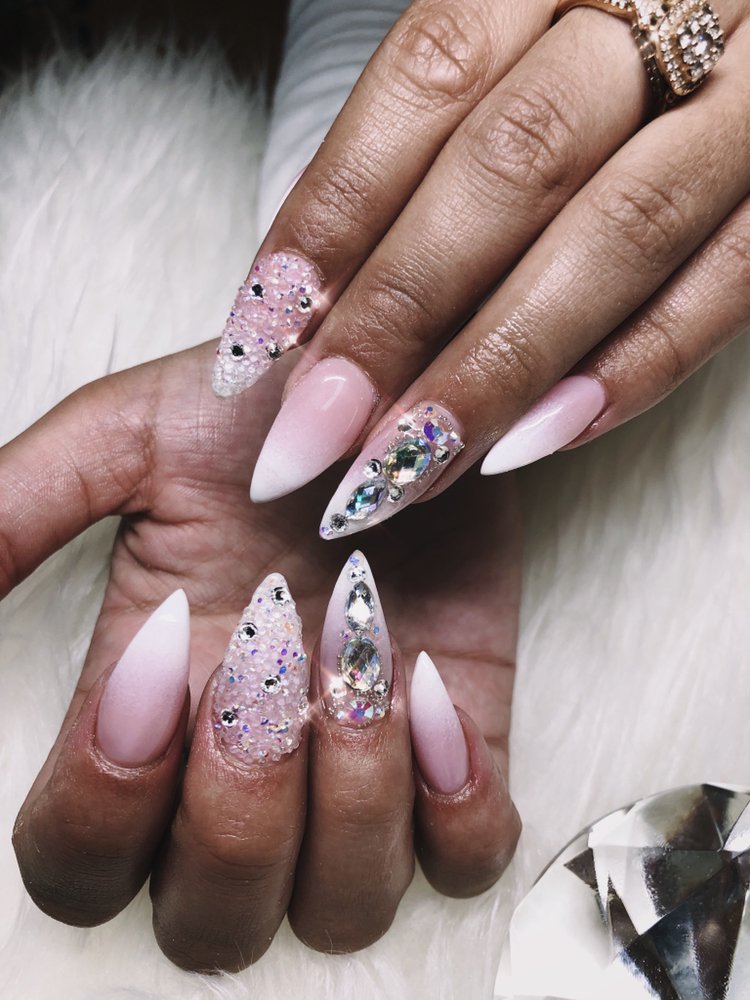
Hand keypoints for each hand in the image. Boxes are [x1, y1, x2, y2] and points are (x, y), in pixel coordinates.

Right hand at [3, 343, 520, 970]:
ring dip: (352, 805)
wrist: (398, 385)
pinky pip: (464, 860)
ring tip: (369, 669)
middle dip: (236, 817)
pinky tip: (435, 691)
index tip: (162, 663)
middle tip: (268, 674)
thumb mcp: (132, 435)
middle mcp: (251, 762)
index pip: (82, 863)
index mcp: (154, 705)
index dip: (104, 804)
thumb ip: (26, 508)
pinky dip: (458, 809)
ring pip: (341, 910)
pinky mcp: (462, 743)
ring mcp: (363, 766)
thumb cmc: (268, 413)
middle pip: (211, 922)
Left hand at [212, 0, 749, 536]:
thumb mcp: (514, 28)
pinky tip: (534, 444)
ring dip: (499, 368)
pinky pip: (729, 285)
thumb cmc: (599, 36)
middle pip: (512, 168)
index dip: (333, 214)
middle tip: (312, 440)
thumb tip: (315, 298)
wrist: (744, 11)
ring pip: (620, 232)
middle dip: (399, 317)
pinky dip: (632, 371)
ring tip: (405, 470)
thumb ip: (432, 133)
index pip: (427, 79)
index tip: (256, 341)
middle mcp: (669, 1)